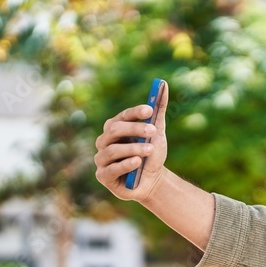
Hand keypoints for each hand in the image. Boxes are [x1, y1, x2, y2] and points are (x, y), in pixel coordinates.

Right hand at [94, 83, 169, 201]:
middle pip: (114, 130)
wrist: (153, 181)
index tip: (149, 110)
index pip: (122, 116)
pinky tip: (138, 162)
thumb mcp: (157, 131)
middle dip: (135, 129)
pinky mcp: (103, 176)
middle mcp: (104, 141)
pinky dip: (125, 164)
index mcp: (115, 128)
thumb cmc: (152, 154)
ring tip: (150, 149)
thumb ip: (158, 110)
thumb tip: (164, 84)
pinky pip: (111, 169)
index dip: (134, 112)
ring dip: (133, 148)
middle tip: (153, 131)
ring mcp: (101, 159)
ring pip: (112, 150)